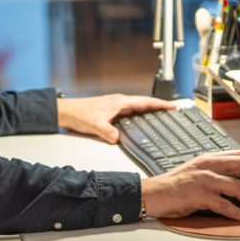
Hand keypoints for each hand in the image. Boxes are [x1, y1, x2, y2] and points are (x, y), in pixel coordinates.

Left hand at [57, 93, 174, 143]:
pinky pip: (130, 114)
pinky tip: (140, 123)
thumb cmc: (79, 113)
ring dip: (149, 111)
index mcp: (119, 102)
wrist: (67, 112)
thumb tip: (117, 138)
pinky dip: (139, 117)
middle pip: (144, 104)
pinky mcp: (111, 113)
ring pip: (137, 109)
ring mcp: (115, 108)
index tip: (172, 106)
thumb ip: (107, 131)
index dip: (160, 104)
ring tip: (161, 116)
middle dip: (158, 107)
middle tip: (172, 111)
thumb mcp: (95, 124)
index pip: (144, 102)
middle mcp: (119, 103)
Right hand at [140, 153, 239, 220]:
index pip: (238, 156)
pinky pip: (227, 205)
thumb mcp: (194, 171)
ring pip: (239, 187)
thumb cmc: (171, 186)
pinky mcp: (201, 196)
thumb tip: (235, 185)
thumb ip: (213, 172)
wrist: (152, 193)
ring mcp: (205, 180)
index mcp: (207, 158)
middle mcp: (208, 166)